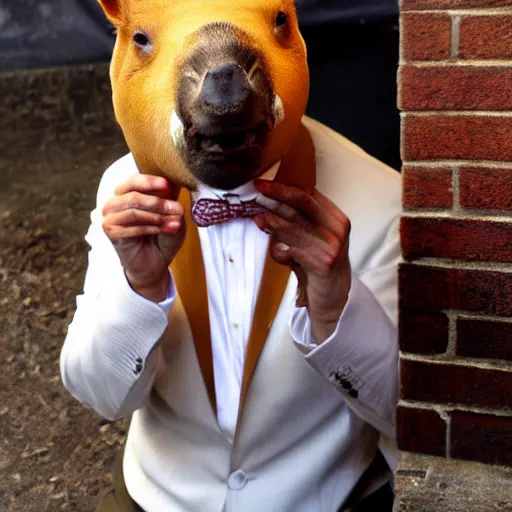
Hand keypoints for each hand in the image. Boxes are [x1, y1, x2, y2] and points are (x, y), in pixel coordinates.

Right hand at [102, 175, 184, 301]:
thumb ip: (174, 207)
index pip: (135, 180)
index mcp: (130, 191)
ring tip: (172, 223)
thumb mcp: (174, 218)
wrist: (155, 262)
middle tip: (177, 209)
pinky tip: (160, 231)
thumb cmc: (163, 236)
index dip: (151, 181)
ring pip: (132, 211)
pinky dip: (148, 228)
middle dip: (158, 203)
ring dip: (155, 217)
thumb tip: (176, 202)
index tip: (168, 185)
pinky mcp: (110, 231)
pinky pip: (129, 227)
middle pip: (133, 195)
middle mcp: (117, 201)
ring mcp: (110, 216)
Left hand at [253, 180, 351, 343]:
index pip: (309, 194)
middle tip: (258, 190)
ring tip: (258, 219)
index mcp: (335, 218)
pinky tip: (277, 252)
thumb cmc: (318, 264)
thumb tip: (265, 207)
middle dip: (277, 194)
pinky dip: (279, 249)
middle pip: (302, 203)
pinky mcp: (323, 262)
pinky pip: (293, 249)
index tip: (264, 183)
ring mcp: (332, 245)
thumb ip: (296, 223)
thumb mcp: (312, 239)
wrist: (334, 296)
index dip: (285, 187)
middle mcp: (336, 228)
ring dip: (273, 222)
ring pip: (295, 225)